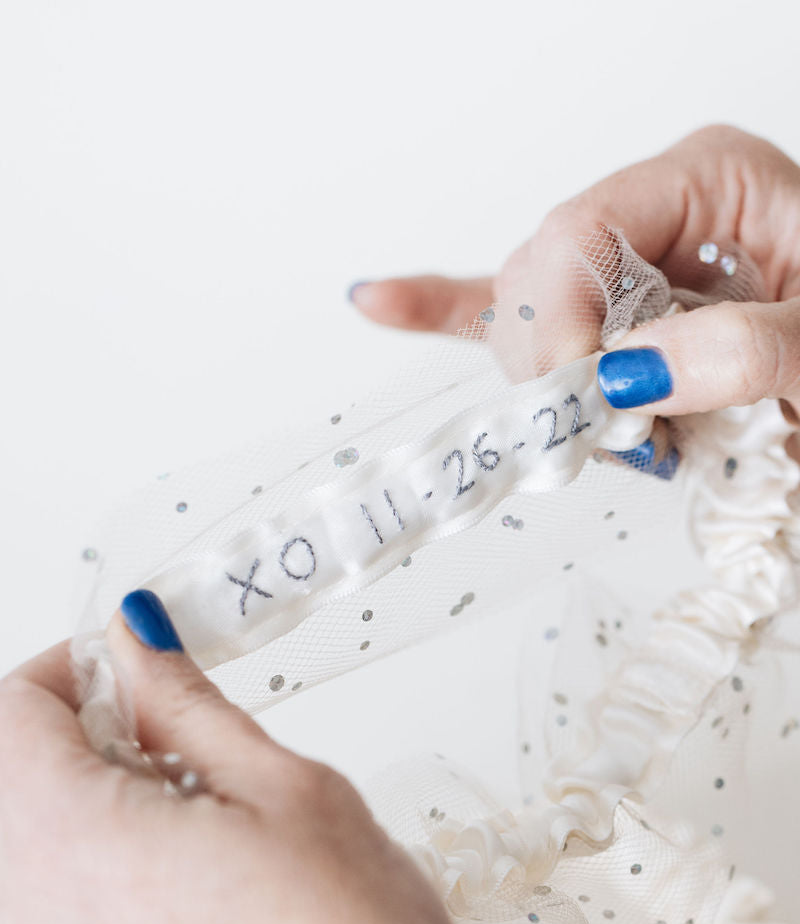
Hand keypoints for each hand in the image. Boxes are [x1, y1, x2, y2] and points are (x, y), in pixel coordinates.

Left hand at [0, 591, 528, 923]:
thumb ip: (188, 710)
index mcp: (65, 842)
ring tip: (157, 856)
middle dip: (69, 760)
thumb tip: (139, 648)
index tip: (124, 676)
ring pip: (5, 907)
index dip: (69, 676)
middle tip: (161, 761)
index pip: (7, 717)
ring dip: (59, 855)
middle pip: (1, 804)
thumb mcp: (289, 791)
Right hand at [350, 125, 799, 417]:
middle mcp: (651, 213)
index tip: (593, 396)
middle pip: (541, 274)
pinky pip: (504, 311)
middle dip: (560, 362)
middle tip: (617, 427)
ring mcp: (618, 262)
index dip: (564, 318)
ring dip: (549, 384)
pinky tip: (376, 301)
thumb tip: (631, 372)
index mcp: (707, 180)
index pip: (583, 231)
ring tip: (626, 429)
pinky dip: (445, 311)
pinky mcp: (599, 317)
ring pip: (523, 313)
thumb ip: (738, 348)